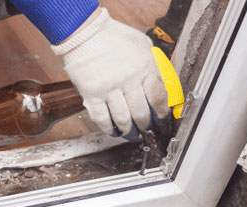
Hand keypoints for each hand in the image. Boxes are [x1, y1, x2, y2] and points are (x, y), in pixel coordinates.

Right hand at [52, 8, 168, 137]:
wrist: (85, 33)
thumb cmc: (113, 36)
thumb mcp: (142, 45)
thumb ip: (152, 63)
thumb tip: (161, 82)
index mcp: (145, 68)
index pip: (158, 99)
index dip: (161, 114)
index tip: (160, 120)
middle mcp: (129, 80)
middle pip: (142, 113)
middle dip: (145, 125)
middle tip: (145, 128)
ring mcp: (109, 89)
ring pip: (123, 120)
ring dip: (129, 132)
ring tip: (131, 134)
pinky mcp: (92, 94)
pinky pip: (102, 119)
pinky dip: (109, 129)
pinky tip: (113, 131)